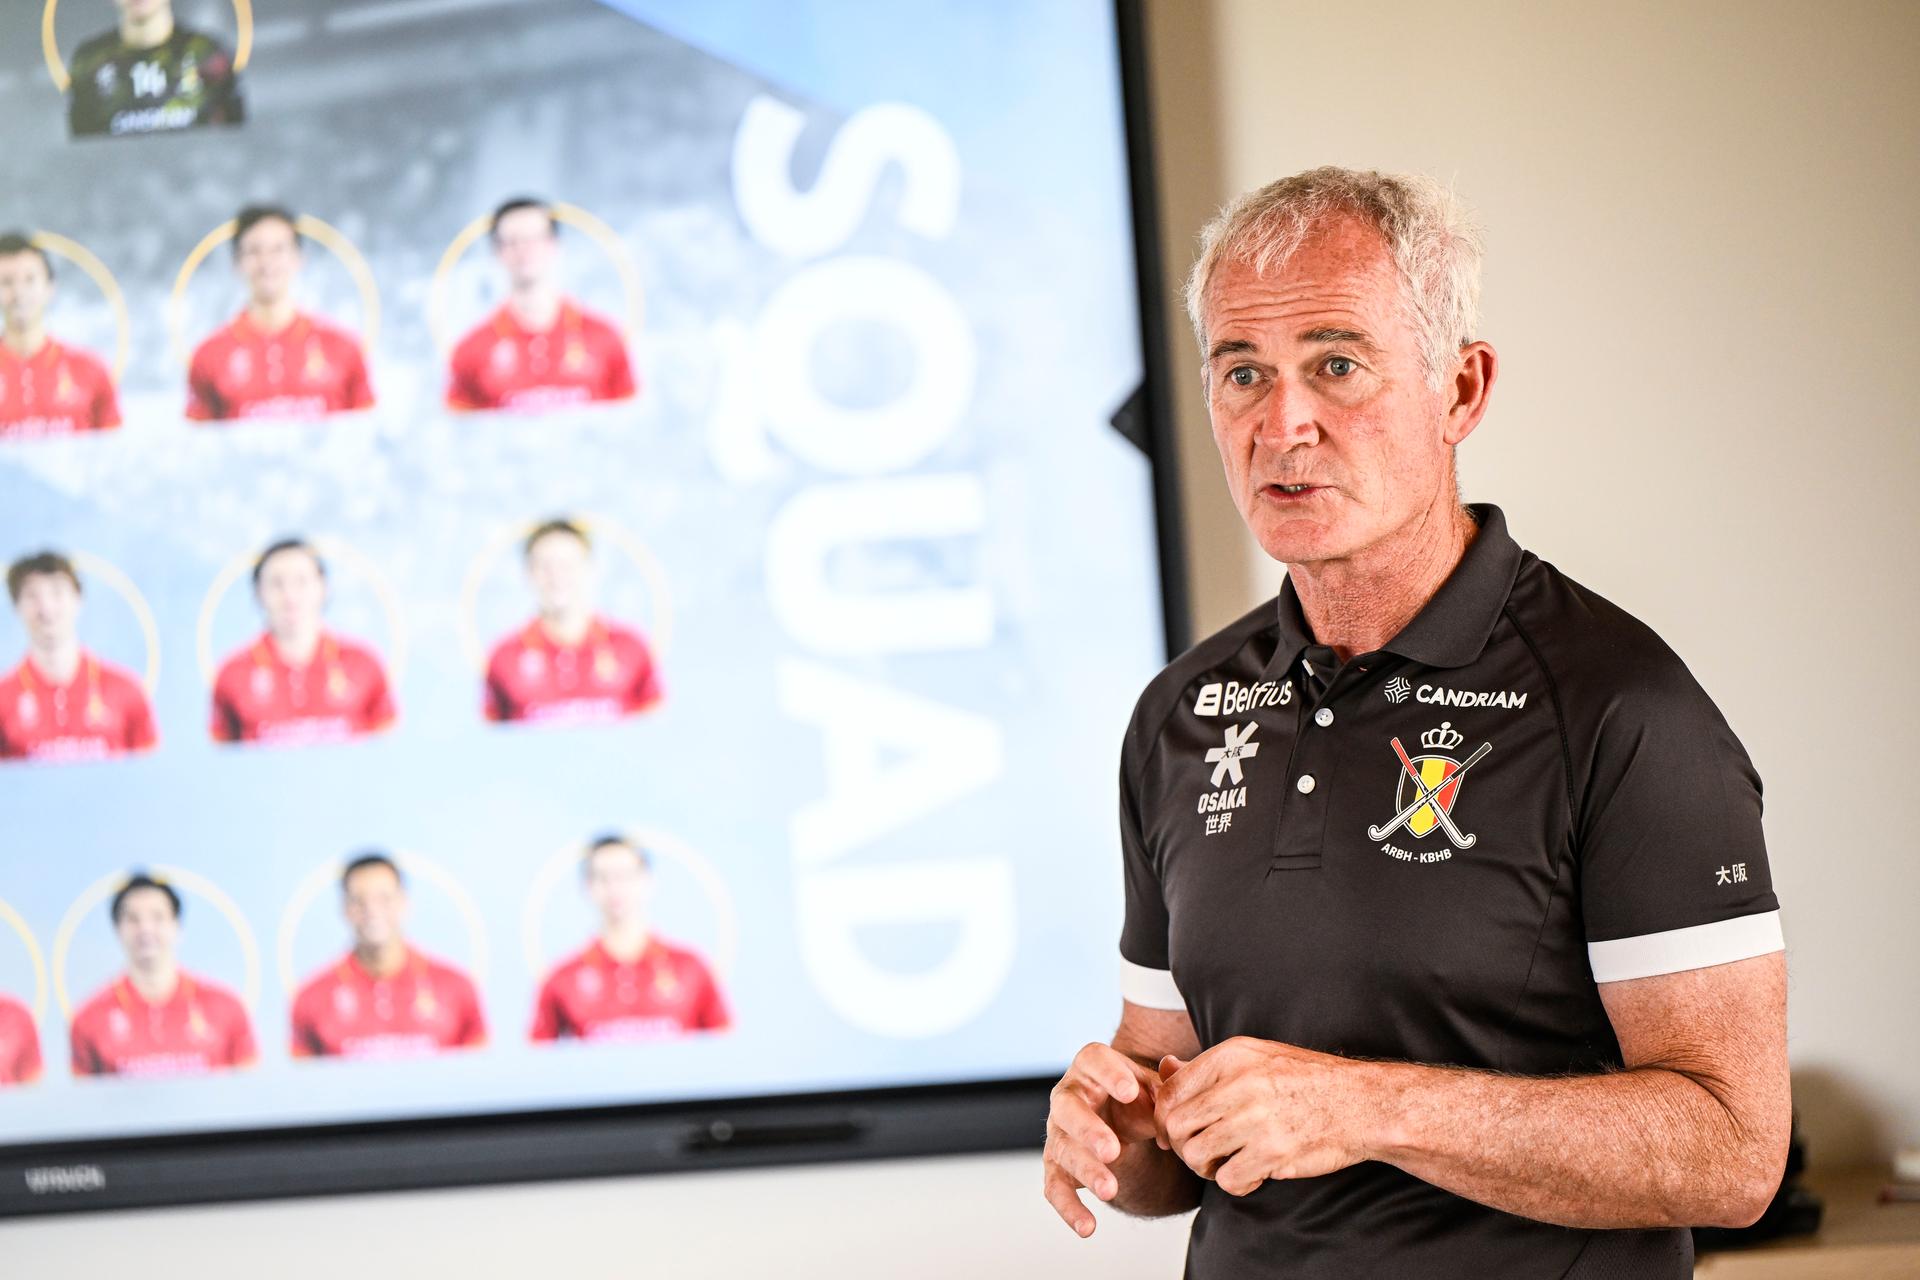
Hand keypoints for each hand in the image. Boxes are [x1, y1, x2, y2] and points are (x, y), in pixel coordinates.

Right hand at [1043, 1041, 1163, 1236]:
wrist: (1115, 1117)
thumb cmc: (1133, 1098)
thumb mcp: (1152, 1087)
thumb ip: (1167, 1085)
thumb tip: (1175, 1084)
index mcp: (1091, 1067)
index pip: (1093, 1060)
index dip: (1109, 1074)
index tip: (1130, 1092)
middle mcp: (1068, 1097)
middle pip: (1068, 1108)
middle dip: (1088, 1130)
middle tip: (1112, 1150)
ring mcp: (1059, 1132)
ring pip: (1064, 1150)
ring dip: (1086, 1171)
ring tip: (1111, 1190)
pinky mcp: (1056, 1165)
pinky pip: (1056, 1188)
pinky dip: (1069, 1209)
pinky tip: (1088, 1227)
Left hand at [1154, 1036, 1378, 1196]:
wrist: (1362, 1103)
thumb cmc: (1306, 1081)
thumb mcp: (1256, 1058)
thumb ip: (1208, 1067)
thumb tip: (1164, 1069)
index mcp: (1232, 1055)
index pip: (1170, 1090)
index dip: (1164, 1118)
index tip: (1175, 1133)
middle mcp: (1240, 1083)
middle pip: (1176, 1125)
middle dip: (1181, 1146)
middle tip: (1201, 1153)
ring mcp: (1257, 1118)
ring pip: (1196, 1155)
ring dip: (1206, 1168)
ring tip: (1227, 1162)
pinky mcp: (1274, 1152)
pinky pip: (1229, 1180)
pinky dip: (1236, 1183)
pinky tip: (1254, 1173)